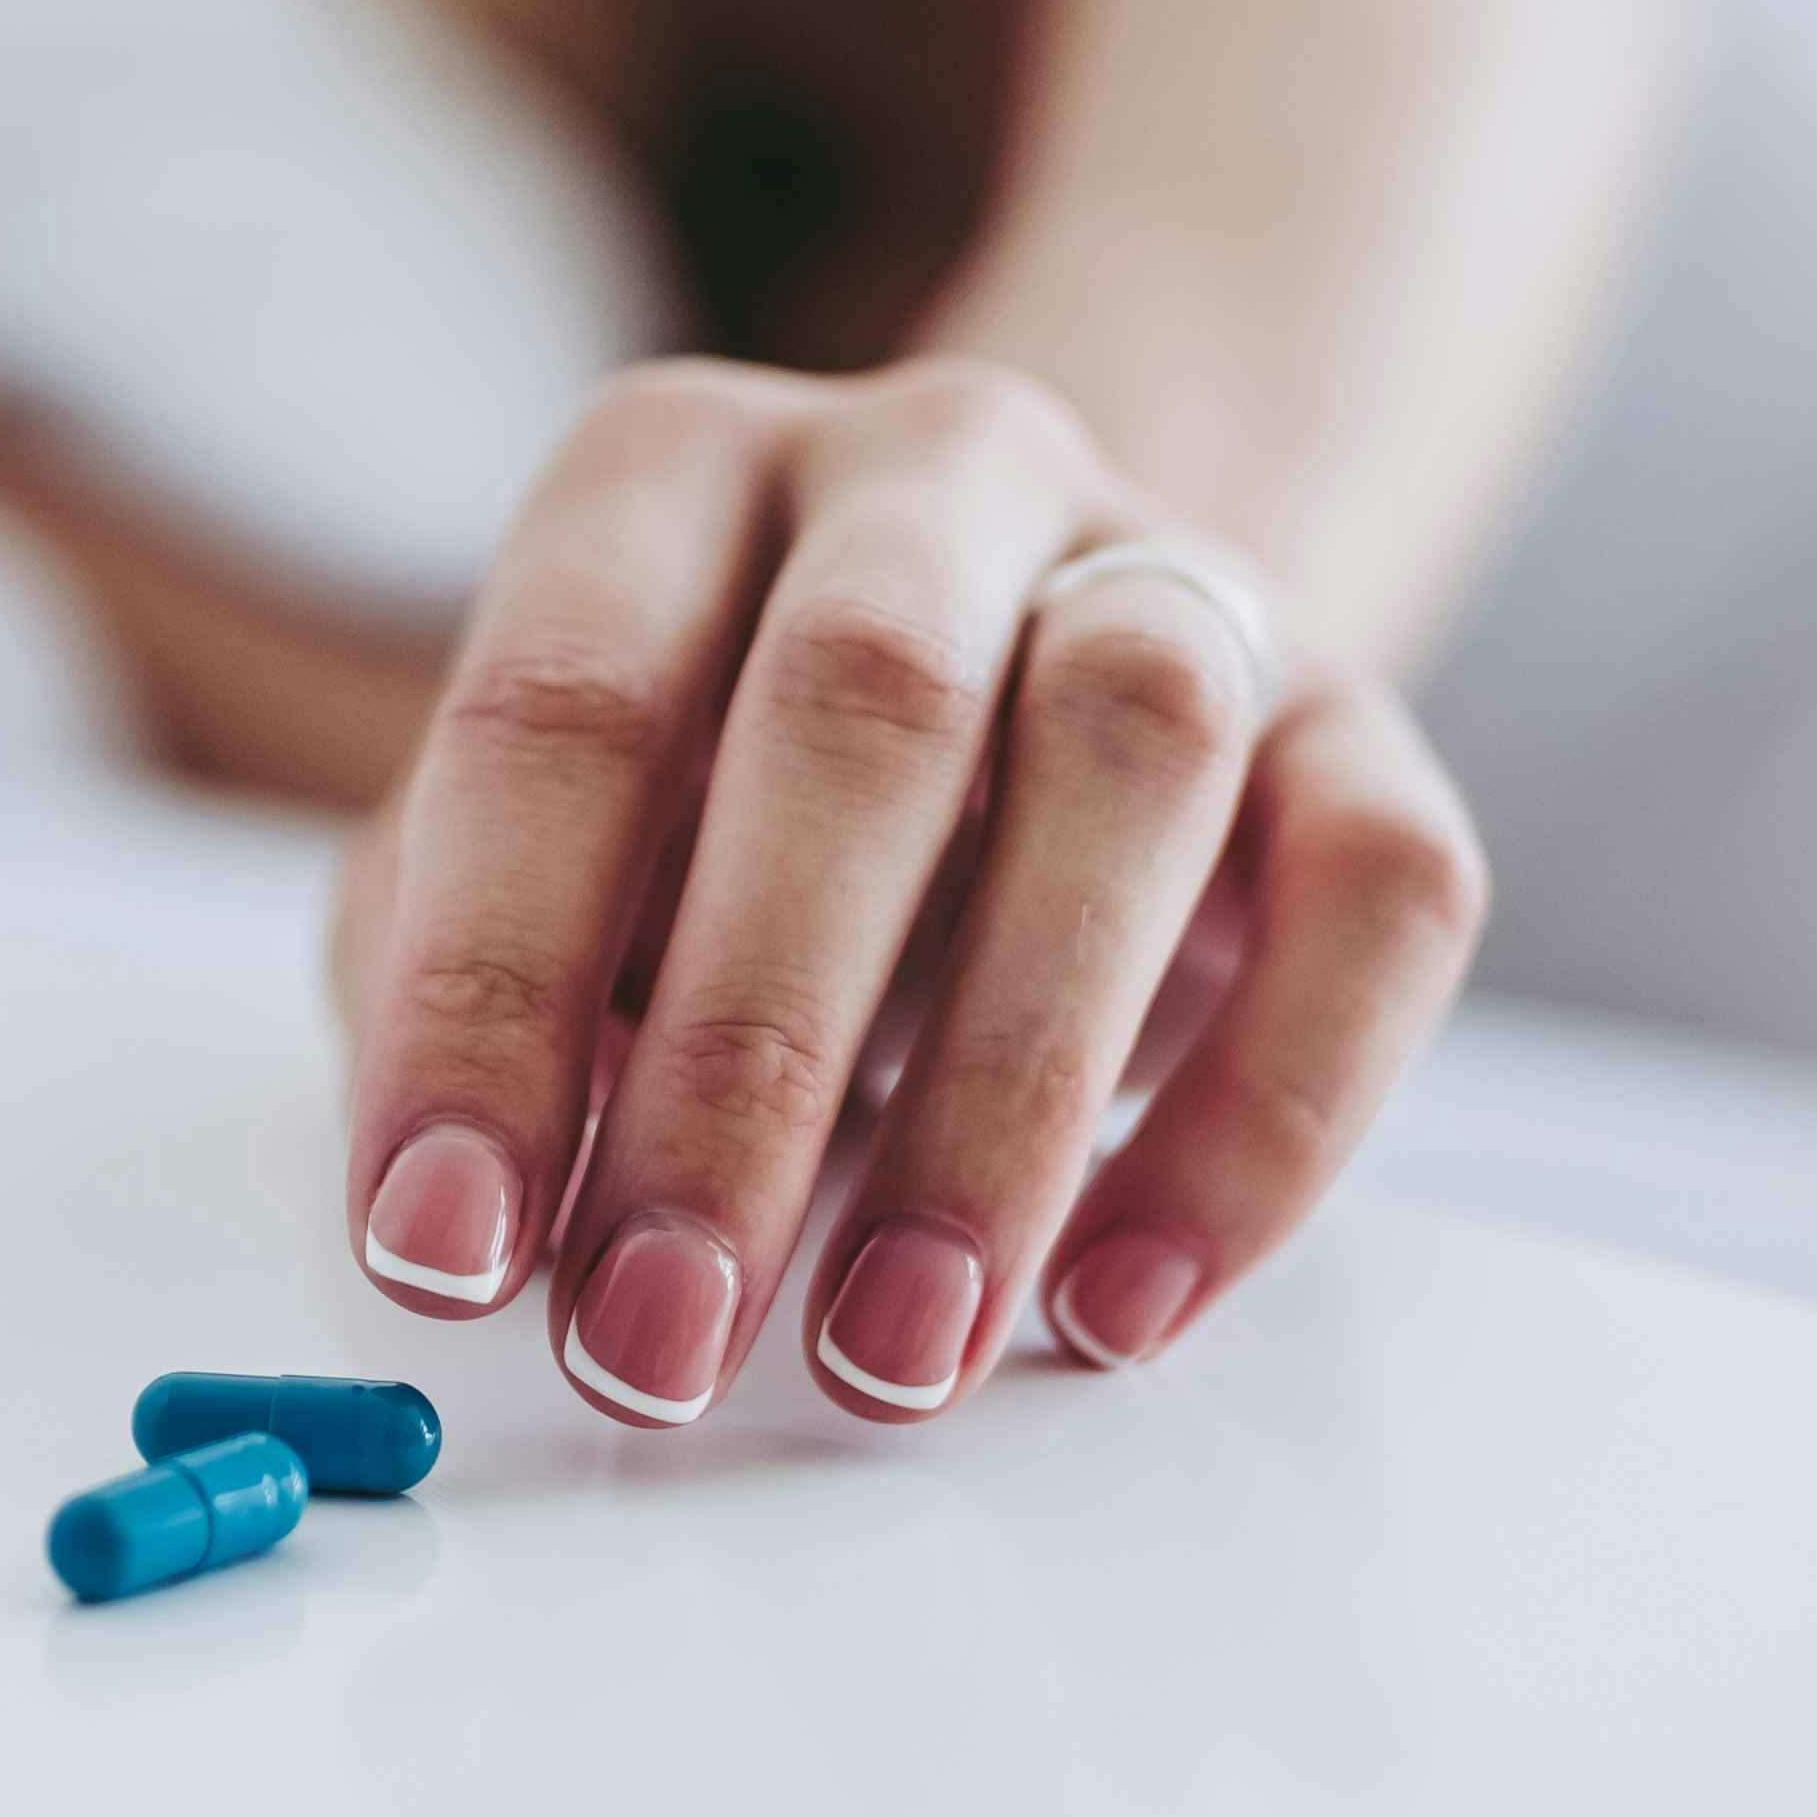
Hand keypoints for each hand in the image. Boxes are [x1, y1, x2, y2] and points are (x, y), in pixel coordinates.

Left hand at [326, 354, 1490, 1425]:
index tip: (438, 1249)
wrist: (1016, 689)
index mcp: (677, 468)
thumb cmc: (710, 814)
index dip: (487, 986)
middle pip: (864, 701)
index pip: (565, 701)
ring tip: (887, 1349)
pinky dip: (1259, 1126)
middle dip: (744, 1052)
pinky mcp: (1363, 721)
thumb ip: (475, 983)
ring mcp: (1175, 569)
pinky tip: (1112, 1306)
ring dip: (1003, 1090)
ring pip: (1141, 752)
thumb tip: (487, 1201)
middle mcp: (933, 467)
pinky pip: (1378, 895)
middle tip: (660, 1330)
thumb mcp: (542, 864)